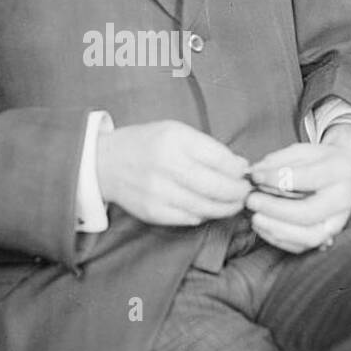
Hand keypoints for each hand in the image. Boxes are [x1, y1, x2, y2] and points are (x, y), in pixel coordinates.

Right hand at [96, 120, 250, 226]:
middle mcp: (166, 165)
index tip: (244, 172)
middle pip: (217, 187)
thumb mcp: (176, 132)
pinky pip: (189, 219)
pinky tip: (206, 208)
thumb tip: (241, 167)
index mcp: (175, 139)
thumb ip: (208, 148)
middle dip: (238, 193)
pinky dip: (203, 215)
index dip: (239, 170)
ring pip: (206, 207)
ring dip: (226, 208)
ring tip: (233, 203)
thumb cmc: (147, 144)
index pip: (221, 159)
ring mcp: (158, 191)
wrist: (105, 162)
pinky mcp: (153, 211)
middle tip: (244, 192)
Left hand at [245, 126, 350, 253]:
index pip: (305, 178)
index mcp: (337, 171)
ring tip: (255, 217)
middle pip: (307, 212)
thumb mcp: (303, 151)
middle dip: (274, 209)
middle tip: (252, 200)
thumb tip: (253, 174)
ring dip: (276, 229)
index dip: (275, 178)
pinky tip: (263, 226)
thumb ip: (278, 161)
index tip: (255, 176)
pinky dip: (279, 239)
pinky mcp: (329, 236)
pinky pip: (304, 246)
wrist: (350, 172)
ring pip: (308, 236)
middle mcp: (341, 200)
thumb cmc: (322, 161)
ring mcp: (338, 221)